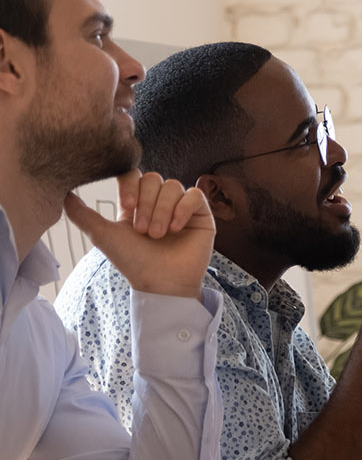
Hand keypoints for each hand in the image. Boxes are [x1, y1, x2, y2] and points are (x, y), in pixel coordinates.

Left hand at [63, 170, 214, 300]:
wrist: (161, 283)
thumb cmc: (133, 262)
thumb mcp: (103, 236)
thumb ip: (83, 215)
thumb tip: (62, 195)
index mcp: (138, 204)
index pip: (133, 175)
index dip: (130, 186)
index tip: (126, 207)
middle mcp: (160, 202)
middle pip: (153, 178)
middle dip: (147, 204)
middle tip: (142, 231)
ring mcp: (181, 207)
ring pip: (173, 186)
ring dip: (162, 211)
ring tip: (158, 234)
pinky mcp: (201, 214)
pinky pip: (194, 196)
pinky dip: (182, 210)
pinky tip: (176, 229)